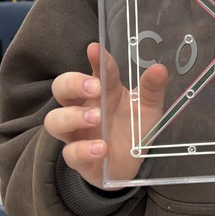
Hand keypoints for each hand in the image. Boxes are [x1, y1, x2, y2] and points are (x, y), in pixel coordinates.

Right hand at [44, 42, 168, 187]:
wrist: (130, 166)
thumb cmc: (134, 130)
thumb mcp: (149, 108)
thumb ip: (152, 89)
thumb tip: (159, 69)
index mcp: (101, 90)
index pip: (95, 70)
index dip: (95, 59)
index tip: (95, 49)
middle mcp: (83, 108)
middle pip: (61, 87)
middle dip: (73, 83)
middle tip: (95, 87)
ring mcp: (76, 133)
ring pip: (54, 120)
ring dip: (73, 116)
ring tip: (96, 117)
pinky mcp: (78, 158)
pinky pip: (70, 153)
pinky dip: (83, 150)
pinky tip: (101, 148)